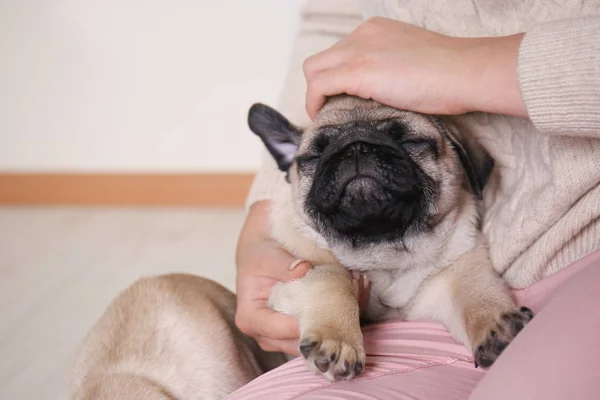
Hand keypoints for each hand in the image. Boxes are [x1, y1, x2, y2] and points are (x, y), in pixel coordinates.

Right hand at [235, 201, 370, 354]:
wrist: (261, 256)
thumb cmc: (260, 257)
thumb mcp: (267, 257)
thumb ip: (282, 265)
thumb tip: (303, 269)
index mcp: (251, 319)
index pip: (278, 329)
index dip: (302, 325)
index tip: (324, 313)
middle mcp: (266, 335)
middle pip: (298, 343)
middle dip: (326, 327)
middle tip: (349, 301)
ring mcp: (282, 337)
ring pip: (313, 342)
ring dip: (337, 323)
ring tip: (356, 292)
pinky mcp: (299, 332)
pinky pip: (320, 333)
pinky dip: (339, 318)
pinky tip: (357, 293)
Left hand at [304, 17, 526, 118]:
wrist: (466, 71)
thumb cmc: (451, 72)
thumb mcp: (412, 61)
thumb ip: (391, 69)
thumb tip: (382, 92)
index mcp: (376, 30)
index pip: (340, 51)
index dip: (336, 76)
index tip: (342, 97)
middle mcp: (362, 35)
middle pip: (321, 60)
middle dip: (321, 85)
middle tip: (331, 108)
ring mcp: (359, 51)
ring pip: (313, 70)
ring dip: (315, 95)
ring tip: (327, 115)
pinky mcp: (358, 71)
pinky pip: (318, 86)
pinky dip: (314, 103)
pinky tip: (322, 117)